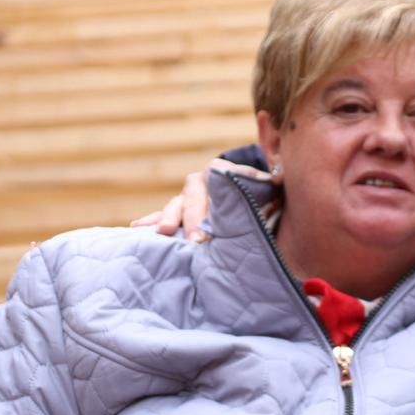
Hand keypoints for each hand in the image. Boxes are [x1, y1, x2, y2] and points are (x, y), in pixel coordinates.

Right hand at [131, 159, 262, 241]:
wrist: (249, 193)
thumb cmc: (261, 191)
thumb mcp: (270, 184)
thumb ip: (272, 179)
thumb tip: (279, 176)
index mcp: (221, 172)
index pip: (215, 184)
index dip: (213, 206)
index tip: (210, 232)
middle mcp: (201, 183)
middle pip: (193, 199)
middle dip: (192, 221)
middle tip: (195, 241)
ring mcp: (186, 196)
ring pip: (174, 206)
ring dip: (167, 219)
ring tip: (161, 232)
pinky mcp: (177, 210)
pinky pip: (160, 215)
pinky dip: (149, 221)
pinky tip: (135, 229)